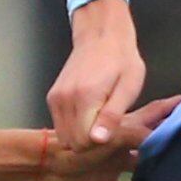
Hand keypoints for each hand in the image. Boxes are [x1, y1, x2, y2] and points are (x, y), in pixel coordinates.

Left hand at [38, 97, 178, 180]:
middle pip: (151, 141)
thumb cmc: (75, 144)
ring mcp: (112, 164)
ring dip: (154, 175)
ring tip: (175, 180)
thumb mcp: (111, 136)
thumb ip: (135, 134)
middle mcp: (121, 145)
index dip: (172, 108)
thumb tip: (162, 138)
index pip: (154, 114)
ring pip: (139, 170)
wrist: (45, 162)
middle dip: (169, 140)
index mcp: (124, 127)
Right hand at [49, 0, 149, 163]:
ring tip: (100, 122)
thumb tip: (98, 140)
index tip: (115, 133)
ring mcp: (55, 98)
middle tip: (109, 129)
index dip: (102, 144)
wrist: (101, 35)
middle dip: (91, 143)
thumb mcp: (128, 87)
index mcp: (85, 97)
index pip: (85, 143)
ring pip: (64, 137)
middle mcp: (64, 99)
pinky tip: (89, 116)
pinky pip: (60, 126)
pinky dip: (73, 127)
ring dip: (81, 136)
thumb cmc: (121, 60)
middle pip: (72, 143)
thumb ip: (112, 115)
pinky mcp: (52, 98)